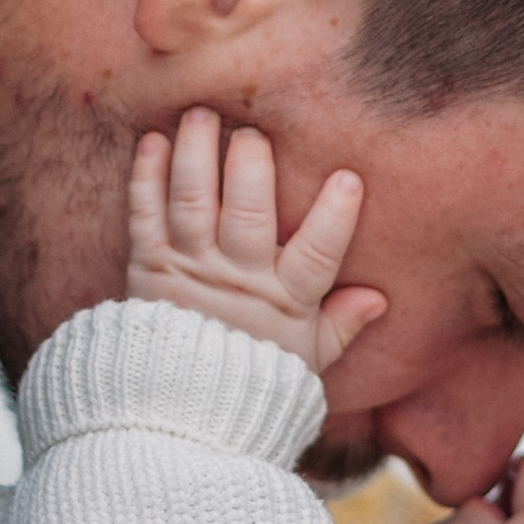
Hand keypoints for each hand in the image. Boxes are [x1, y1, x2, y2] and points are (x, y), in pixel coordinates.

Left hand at [126, 111, 385, 374]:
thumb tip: (378, 297)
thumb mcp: (308, 355)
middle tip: (252, 131)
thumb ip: (342, 323)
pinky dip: (147, 176)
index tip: (348, 178)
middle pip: (247, 216)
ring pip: (193, 203)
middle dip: (251, 168)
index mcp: (285, 299)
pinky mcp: (147, 266)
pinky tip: (153, 141)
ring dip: (196, 154)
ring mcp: (189, 269)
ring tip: (201, 115)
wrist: (183, 409)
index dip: (334, 218)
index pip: (317, 254)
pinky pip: (144, 215)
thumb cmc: (257, 373)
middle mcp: (237, 278)